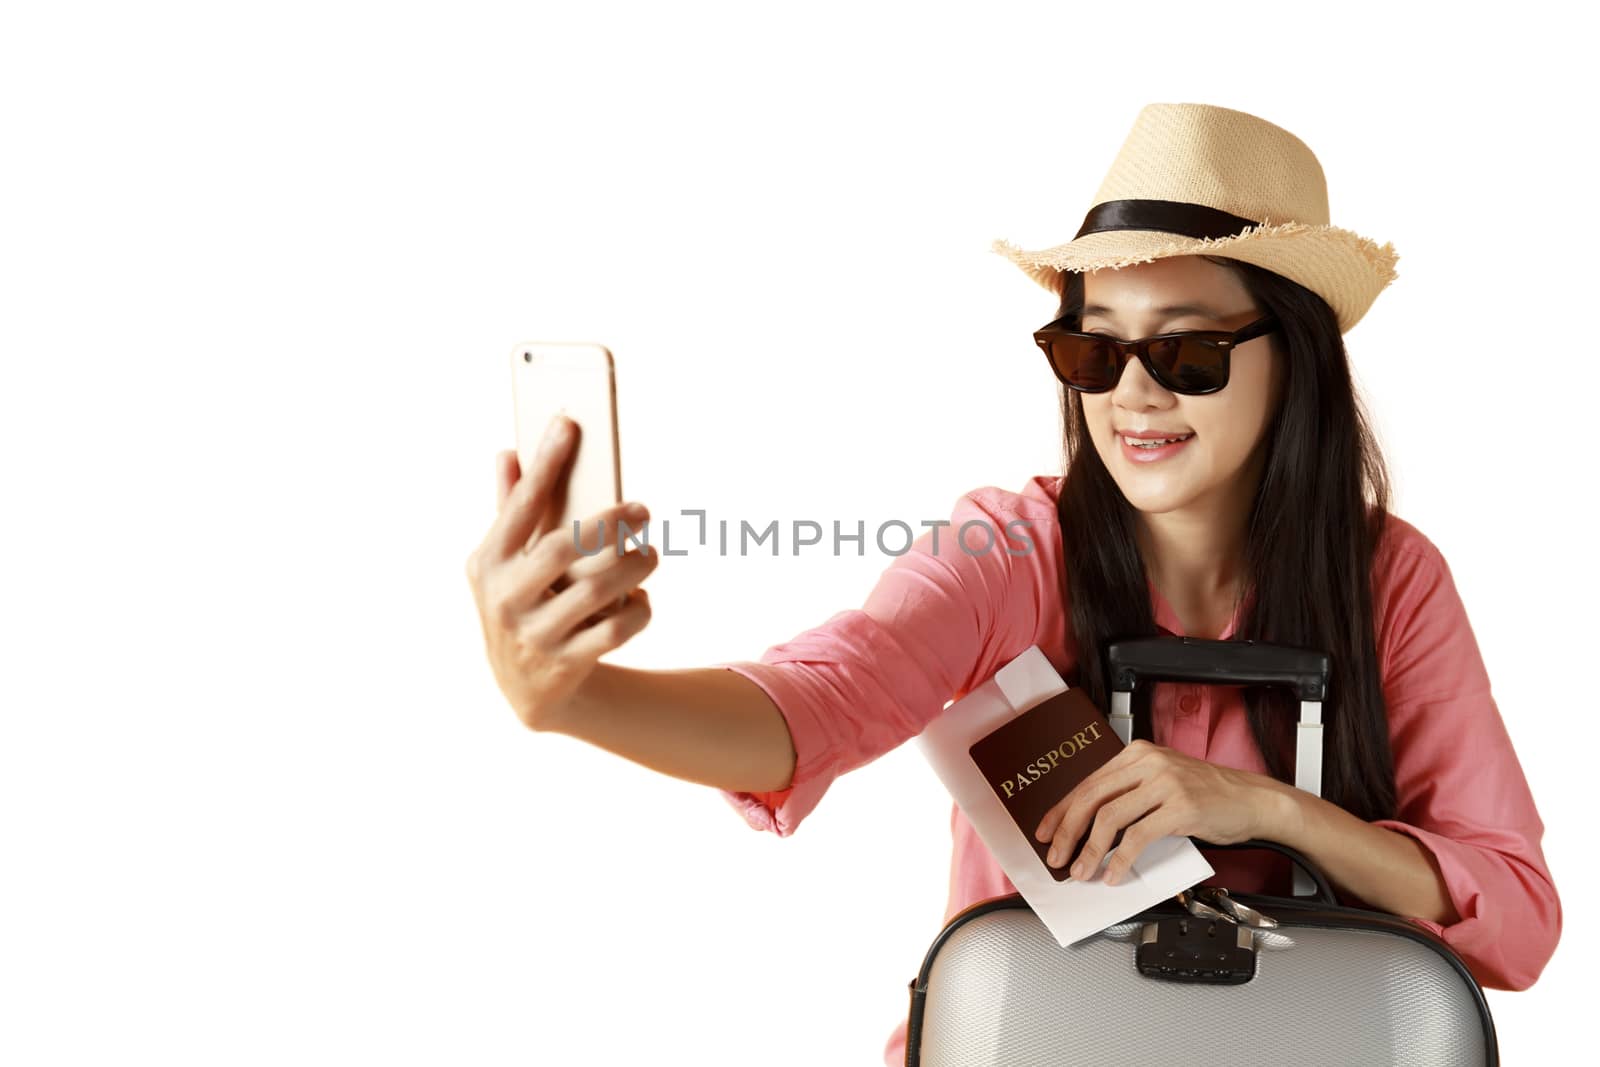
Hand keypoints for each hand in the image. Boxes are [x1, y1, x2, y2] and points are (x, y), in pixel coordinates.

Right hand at [464, 415, 658, 731]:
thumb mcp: (504, 564)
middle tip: (643, 509)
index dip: (545, 463)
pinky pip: (615, 630)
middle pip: (563, 547)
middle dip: (609, 522)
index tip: (569, 423)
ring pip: (597, 589)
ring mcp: (533, 634)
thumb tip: (508, 453)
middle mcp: (505, 598)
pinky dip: (638, 611)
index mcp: (488, 564)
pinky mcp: (565, 664)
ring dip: (634, 565)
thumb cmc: (521, 604)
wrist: (527, 689)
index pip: (520, 505)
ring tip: (651, 554)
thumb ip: (509, 510)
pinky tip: (641, 600)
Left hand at [1033, 740, 1285, 884]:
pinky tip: (1114, 874)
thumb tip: (1090, 825)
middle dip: (1068, 831)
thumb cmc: (1208, 794)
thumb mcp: (1162, 782)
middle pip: (1092, 798)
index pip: (1088, 782)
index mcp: (1138, 754)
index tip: (1046, 831)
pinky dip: (1121, 859)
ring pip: (1110, 818)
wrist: (1253, 800)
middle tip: (1056, 856)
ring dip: (1090, 850)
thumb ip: (1130, 794)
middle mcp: (1148, 763)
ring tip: (1081, 871)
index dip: (1062, 810)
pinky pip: (1139, 836)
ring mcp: (1165, 783)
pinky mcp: (1181, 807)